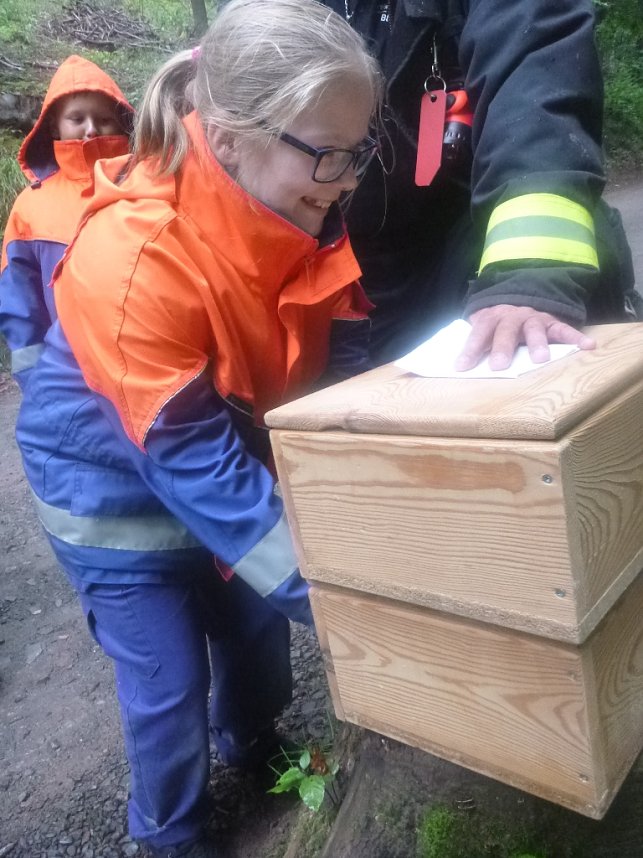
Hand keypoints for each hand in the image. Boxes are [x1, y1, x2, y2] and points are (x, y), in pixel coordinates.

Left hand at [455, 305, 595, 370]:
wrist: (522, 300)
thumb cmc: (499, 326)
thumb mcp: (485, 330)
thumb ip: (475, 344)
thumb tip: (458, 368)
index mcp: (492, 318)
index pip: (479, 332)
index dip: (470, 348)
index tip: (462, 367)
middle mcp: (513, 316)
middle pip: (507, 329)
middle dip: (502, 347)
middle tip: (499, 366)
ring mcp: (535, 319)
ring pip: (535, 329)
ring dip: (537, 343)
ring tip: (540, 359)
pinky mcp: (554, 323)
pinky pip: (565, 330)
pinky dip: (577, 338)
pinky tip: (588, 346)